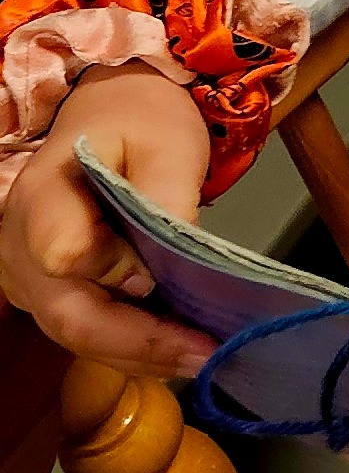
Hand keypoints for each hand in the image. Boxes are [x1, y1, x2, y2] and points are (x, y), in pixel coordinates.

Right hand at [0, 66, 214, 377]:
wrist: (114, 115)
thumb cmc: (142, 123)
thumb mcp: (168, 144)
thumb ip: (162, 202)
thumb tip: (158, 274)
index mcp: (43, 196)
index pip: (64, 253)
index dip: (112, 271)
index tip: (160, 275)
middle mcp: (20, 246)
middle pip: (68, 314)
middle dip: (139, 342)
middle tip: (205, 354)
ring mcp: (29, 277)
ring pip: (76, 334)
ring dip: (139, 353)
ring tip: (202, 357)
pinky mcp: (51, 294)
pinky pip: (85, 330)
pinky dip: (131, 345)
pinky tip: (177, 350)